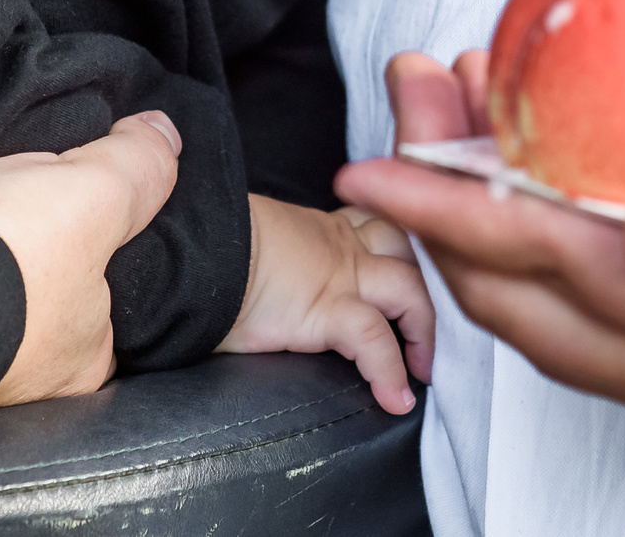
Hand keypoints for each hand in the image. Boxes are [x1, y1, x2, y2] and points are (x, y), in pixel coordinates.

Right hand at [0, 110, 180, 406]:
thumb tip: (165, 136)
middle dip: (45, 254)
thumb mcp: (93, 195)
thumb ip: (135, 166)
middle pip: (55, 294)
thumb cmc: (5, 256)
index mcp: (86, 358)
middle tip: (33, 207)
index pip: (118, 299)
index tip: (92, 213)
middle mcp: (33, 375)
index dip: (109, 248)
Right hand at [219, 194, 437, 414]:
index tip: (406, 275)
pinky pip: (376, 342)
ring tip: (423, 368)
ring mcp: (340, 276)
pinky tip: (396, 398)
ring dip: (424, 330)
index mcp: (322, 230)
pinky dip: (391, 373)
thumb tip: (264, 283)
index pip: (376, 226)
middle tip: (425, 329)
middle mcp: (340, 247)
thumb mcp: (254, 247)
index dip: (398, 252)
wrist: (197, 251)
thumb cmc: (210, 251)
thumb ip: (277, 258)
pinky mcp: (329, 309)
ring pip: (409, 291)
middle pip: (408, 253)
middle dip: (427, 288)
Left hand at [335, 50, 624, 440]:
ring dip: (492, 237)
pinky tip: (540, 198)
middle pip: (537, 306)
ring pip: (565, 329)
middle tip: (412, 100)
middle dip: (451, 210)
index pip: (557, 262)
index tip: (390, 139)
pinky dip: (551, 267)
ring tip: (456, 129)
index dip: (458, 198)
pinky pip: (610, 335)